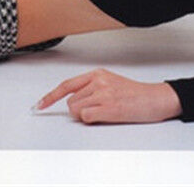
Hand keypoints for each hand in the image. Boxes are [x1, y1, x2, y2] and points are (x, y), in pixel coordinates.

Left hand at [33, 68, 182, 123]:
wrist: (154, 98)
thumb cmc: (134, 94)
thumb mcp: (110, 83)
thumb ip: (91, 87)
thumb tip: (73, 102)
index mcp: (97, 73)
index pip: (67, 84)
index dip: (50, 97)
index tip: (38, 106)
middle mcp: (98, 80)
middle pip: (70, 102)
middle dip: (78, 110)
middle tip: (97, 111)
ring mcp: (103, 93)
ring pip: (76, 110)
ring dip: (86, 116)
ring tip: (104, 112)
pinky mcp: (109, 106)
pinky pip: (86, 117)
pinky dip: (91, 120)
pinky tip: (105, 116)